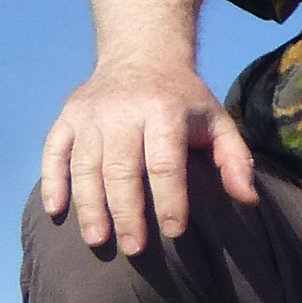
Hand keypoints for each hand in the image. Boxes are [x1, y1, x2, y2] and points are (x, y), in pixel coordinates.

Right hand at [40, 57, 257, 253]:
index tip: (174, 231)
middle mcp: (122, 112)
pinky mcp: (67, 117)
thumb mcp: (219, 121)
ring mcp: (90, 115)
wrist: (142, 54)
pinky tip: (56, 210)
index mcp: (164, 112)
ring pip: (85, 166)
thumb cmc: (185, 99)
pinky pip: (53, 151)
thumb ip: (235, 160)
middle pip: (121, 170)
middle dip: (127, 213)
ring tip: (98, 240)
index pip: (165, 164)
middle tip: (134, 248)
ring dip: (89, 206)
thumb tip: (248, 201)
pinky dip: (53, 181)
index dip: (169, 200)